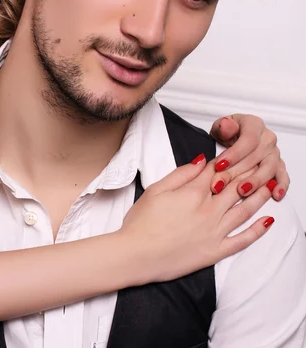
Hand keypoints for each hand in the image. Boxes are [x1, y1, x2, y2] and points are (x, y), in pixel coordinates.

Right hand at [120, 155, 273, 284]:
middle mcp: (209, 210)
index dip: (228, 160)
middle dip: (248, 173)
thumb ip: (181, 174)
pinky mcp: (216, 251)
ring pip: (244, 210)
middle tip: (261, 164)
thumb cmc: (141, 222)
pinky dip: (258, 230)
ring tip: (269, 186)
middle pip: (235, 187)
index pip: (216, 171)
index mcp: (193, 193)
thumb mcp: (155, 189)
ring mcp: (215, 231)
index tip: (238, 153)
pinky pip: (243, 240)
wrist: (137, 254)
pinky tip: (268, 221)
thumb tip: (201, 160)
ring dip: (259, 196)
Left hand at [210, 114, 287, 200]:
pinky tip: (274, 194)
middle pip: (256, 157)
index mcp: (254, 125)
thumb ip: (222, 127)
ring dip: (256, 181)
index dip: (234, 154)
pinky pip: (283, 176)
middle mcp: (267, 138)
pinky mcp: (279, 166)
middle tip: (221, 183)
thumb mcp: (220, 127)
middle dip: (237, 172)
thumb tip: (225, 125)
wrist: (237, 137)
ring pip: (269, 168)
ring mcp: (274, 153)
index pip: (247, 140)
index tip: (219, 165)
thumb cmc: (229, 132)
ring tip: (242, 191)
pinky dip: (280, 186)